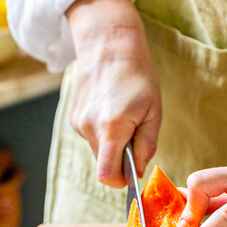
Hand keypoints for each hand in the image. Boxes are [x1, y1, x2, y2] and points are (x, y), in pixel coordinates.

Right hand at [65, 0, 161, 186]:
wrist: (109, 45)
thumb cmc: (138, 75)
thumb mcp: (154, 110)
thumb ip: (146, 144)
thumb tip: (139, 169)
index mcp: (112, 127)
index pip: (107, 174)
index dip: (122, 181)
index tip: (134, 173)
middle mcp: (89, 127)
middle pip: (104, 164)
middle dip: (121, 159)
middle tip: (136, 136)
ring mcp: (78, 122)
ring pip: (98, 151)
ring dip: (112, 144)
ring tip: (125, 117)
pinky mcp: (72, 117)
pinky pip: (91, 137)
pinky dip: (103, 133)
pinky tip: (112, 110)